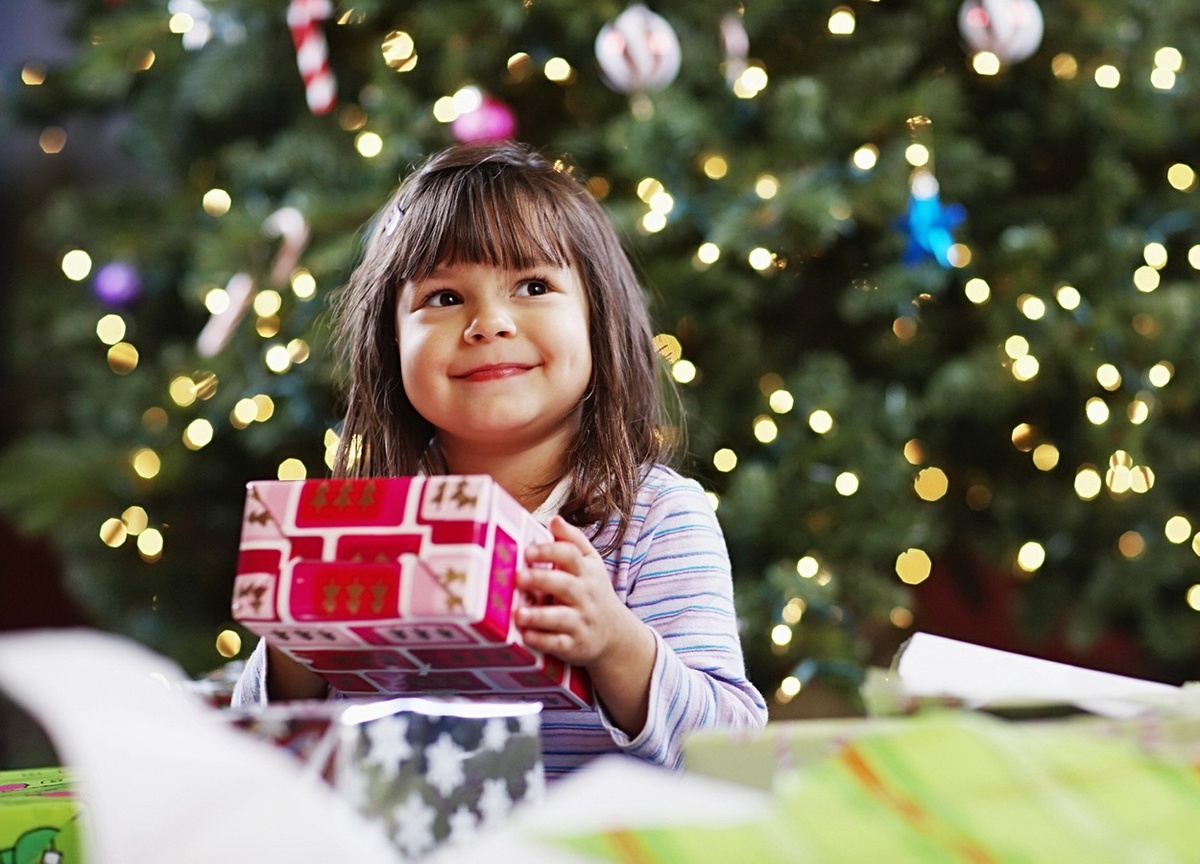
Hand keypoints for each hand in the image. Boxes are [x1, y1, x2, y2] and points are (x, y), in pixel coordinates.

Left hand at [514, 515, 630, 665]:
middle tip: (518, 577)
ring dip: (539, 616)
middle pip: (564, 584)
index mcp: (587, 572)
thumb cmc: (593, 592)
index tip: (527, 550)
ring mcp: (581, 621)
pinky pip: (559, 644)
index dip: (549, 551)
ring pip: (561, 617)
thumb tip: (554, 519)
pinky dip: (543, 641)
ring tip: (518, 613)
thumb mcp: (591, 564)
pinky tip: (526, 636)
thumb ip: (573, 541)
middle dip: (541, 580)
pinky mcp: (575, 645)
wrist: (614, 634)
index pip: (571, 555)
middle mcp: (585, 595)